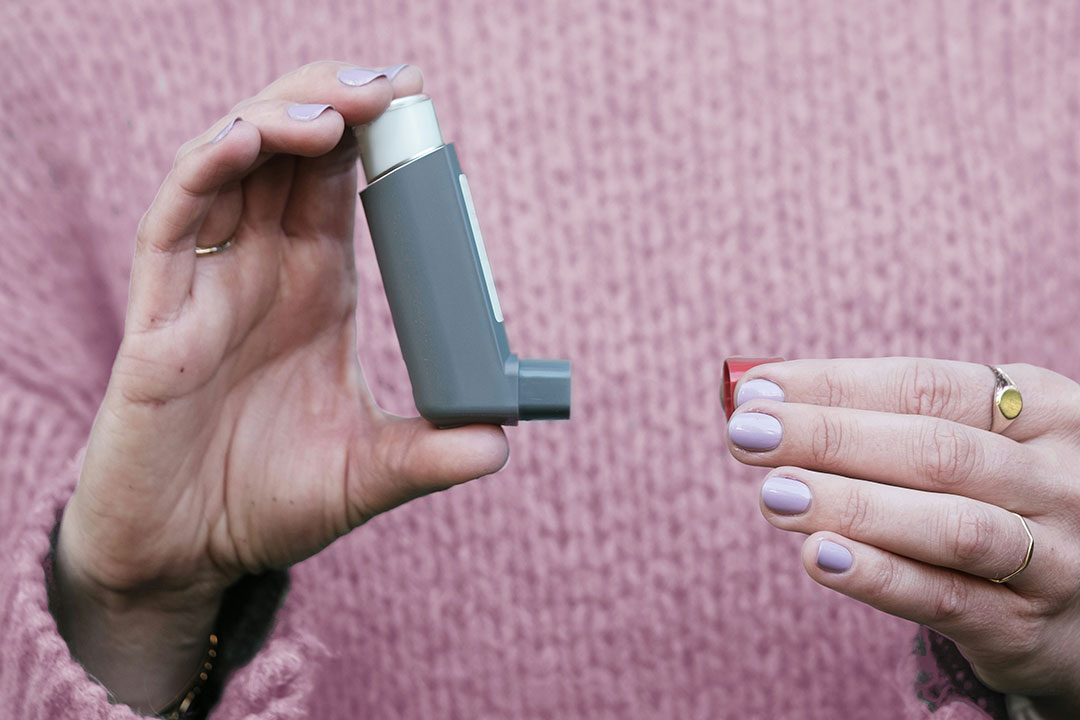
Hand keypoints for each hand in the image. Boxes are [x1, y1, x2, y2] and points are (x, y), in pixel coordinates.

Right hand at [56, 62, 508, 712]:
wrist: (189, 556)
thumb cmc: (270, 504)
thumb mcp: (365, 474)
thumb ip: (428, 455)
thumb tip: (500, 442)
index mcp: (315, 289)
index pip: (340, 185)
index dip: (374, 136)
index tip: (418, 100)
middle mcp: (261, 271)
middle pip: (288, 153)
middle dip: (334, 103)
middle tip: (392, 86)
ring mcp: (207, 286)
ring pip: (229, 165)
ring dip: (278, 121)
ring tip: (336, 112)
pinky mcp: (156, 318)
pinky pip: (173, 221)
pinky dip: (205, 171)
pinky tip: (244, 142)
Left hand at [726, 358, 1079, 717]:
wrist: (1079, 604)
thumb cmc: (996, 500)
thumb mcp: (974, 444)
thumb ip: (883, 421)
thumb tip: (760, 400)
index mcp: (1041, 409)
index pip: (926, 386)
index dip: (834, 385)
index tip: (756, 391)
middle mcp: (1059, 478)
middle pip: (935, 450)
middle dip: (829, 438)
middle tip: (746, 434)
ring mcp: (1057, 556)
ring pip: (949, 525)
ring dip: (851, 505)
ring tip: (774, 493)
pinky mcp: (1026, 627)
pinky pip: (946, 598)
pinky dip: (879, 576)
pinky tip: (817, 556)